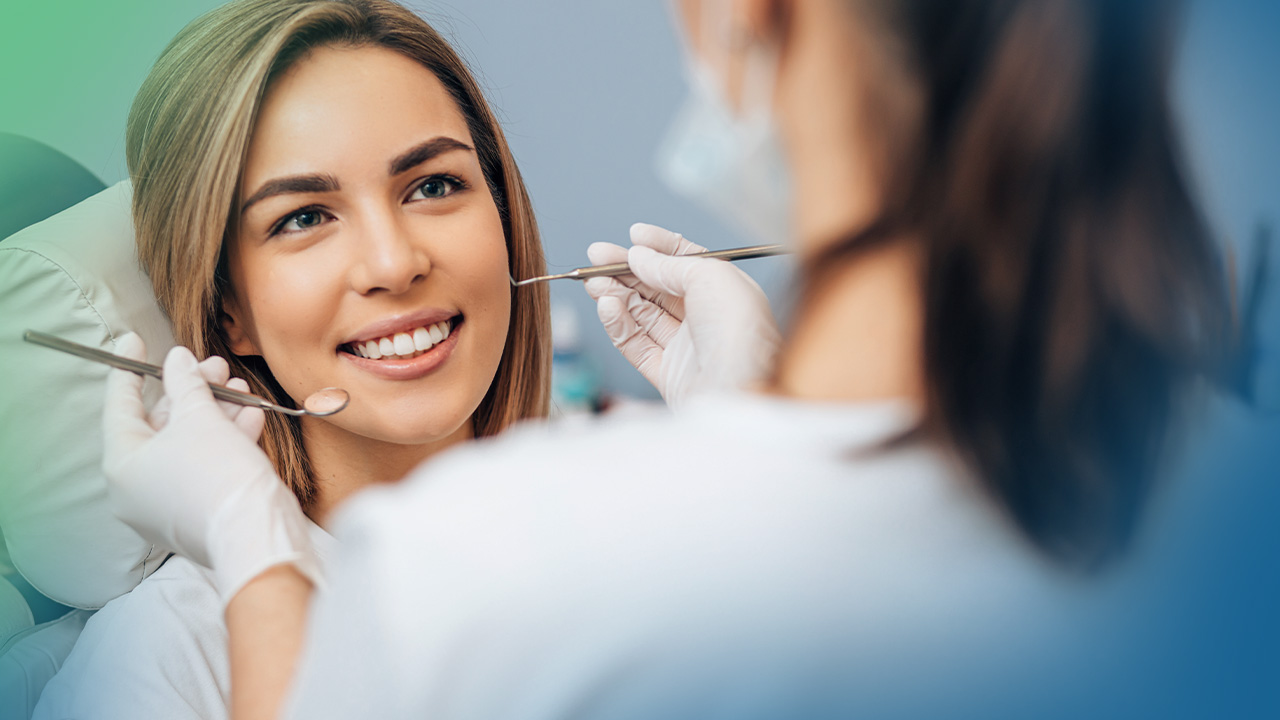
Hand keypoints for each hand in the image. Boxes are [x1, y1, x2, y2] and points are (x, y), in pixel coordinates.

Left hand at [102, 333, 318, 602]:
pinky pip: (203, 468)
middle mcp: (135, 488)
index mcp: (121, 465)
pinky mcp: (195, 514)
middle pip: (160, 425)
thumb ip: (186, 384)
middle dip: (192, 391)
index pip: (119, 406)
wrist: (256, 535)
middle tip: (213, 365)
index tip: (134, 340)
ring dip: (214, 412)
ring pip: (187, 445)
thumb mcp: (201, 417)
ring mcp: (164, 505)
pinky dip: (224, 441)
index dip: (129, 369)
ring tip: (238, 387)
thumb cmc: (219, 474)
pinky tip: (250, 416)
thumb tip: (179, 361)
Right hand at [584, 223, 781, 409]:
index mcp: (725, 292)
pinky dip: (618, 323)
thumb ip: (671, 263)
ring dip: (615, 294)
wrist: (742, 391)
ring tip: (593, 281)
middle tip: (596, 256)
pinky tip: (606, 305)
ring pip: (642, 314)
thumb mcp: (710, 277)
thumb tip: (639, 256)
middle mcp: (706, 318)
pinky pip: (636, 344)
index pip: (687, 263)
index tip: (633, 235)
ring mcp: (686, 348)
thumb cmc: (741, 332)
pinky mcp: (668, 374)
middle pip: (658, 288)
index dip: (660, 247)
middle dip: (626, 270)